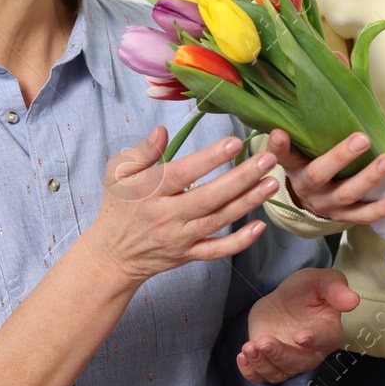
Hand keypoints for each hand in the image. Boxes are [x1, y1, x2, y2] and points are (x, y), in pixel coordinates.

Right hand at [84, 126, 279, 288]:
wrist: (112, 255)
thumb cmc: (117, 207)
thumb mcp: (117, 173)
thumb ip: (141, 152)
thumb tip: (161, 130)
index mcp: (150, 191)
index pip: (184, 173)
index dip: (210, 158)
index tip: (234, 142)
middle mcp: (167, 216)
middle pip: (209, 197)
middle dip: (241, 178)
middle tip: (267, 160)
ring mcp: (180, 238)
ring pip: (218, 220)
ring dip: (248, 203)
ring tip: (272, 183)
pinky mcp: (188, 255)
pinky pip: (217, 250)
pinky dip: (240, 241)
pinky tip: (260, 226)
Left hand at [239, 268, 359, 384]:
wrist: (286, 298)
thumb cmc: (308, 289)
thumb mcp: (322, 279)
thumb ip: (336, 288)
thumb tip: (353, 300)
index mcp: (329, 331)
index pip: (325, 340)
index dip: (314, 340)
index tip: (300, 336)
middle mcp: (311, 352)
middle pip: (298, 362)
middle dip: (280, 355)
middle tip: (263, 342)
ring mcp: (289, 360)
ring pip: (277, 373)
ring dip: (262, 364)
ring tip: (248, 347)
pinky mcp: (270, 362)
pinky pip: (261, 376)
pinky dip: (250, 372)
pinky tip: (242, 357)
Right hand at [268, 128, 384, 224]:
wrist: (309, 203)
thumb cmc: (306, 168)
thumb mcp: (295, 155)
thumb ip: (290, 144)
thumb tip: (279, 129)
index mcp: (294, 170)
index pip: (284, 157)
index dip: (280, 147)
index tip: (280, 133)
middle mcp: (309, 190)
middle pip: (320, 175)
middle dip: (341, 157)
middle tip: (363, 139)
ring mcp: (328, 206)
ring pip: (347, 194)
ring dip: (369, 178)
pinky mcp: (344, 217)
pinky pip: (362, 216)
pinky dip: (380, 210)